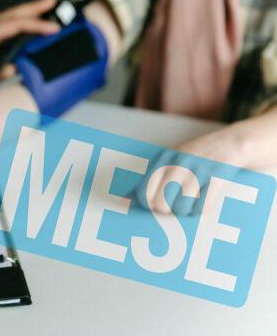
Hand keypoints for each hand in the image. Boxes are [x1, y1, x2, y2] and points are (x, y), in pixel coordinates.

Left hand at [0, 0, 59, 64]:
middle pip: (10, 15)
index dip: (37, 26)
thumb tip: (15, 70)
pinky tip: (18, 33)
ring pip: (4, 21)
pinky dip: (12, 27)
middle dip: (32, 8)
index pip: (15, 25)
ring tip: (39, 12)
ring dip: (23, 15)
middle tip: (51, 1)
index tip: (55, 28)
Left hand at [134, 125, 252, 215]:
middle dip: (167, 210)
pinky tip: (202, 200)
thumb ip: (147, 180)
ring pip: (181, 209)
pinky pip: (201, 208)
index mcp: (162, 159)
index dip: (149, 204)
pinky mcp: (216, 179)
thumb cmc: (193, 157)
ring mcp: (197, 171)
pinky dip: (201, 210)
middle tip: (175, 204)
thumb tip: (124, 200)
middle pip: (161, 205)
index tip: (157, 203)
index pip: (143, 193)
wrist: (230, 143)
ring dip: (185, 211)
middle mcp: (177, 164)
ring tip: (190, 201)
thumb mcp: (168, 161)